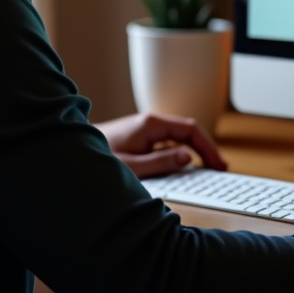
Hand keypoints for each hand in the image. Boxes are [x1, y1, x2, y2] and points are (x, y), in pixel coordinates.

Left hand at [96, 112, 227, 178]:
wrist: (73, 154)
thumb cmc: (99, 158)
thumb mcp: (132, 166)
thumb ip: (160, 162)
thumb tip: (187, 158)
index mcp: (151, 124)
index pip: (190, 130)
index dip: (208, 148)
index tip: (219, 165)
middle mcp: (151, 123)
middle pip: (187, 132)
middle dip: (205, 149)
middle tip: (220, 169)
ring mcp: (146, 130)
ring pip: (179, 137)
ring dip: (195, 151)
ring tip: (208, 169)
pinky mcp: (141, 139)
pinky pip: (168, 143)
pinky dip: (181, 153)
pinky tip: (186, 167)